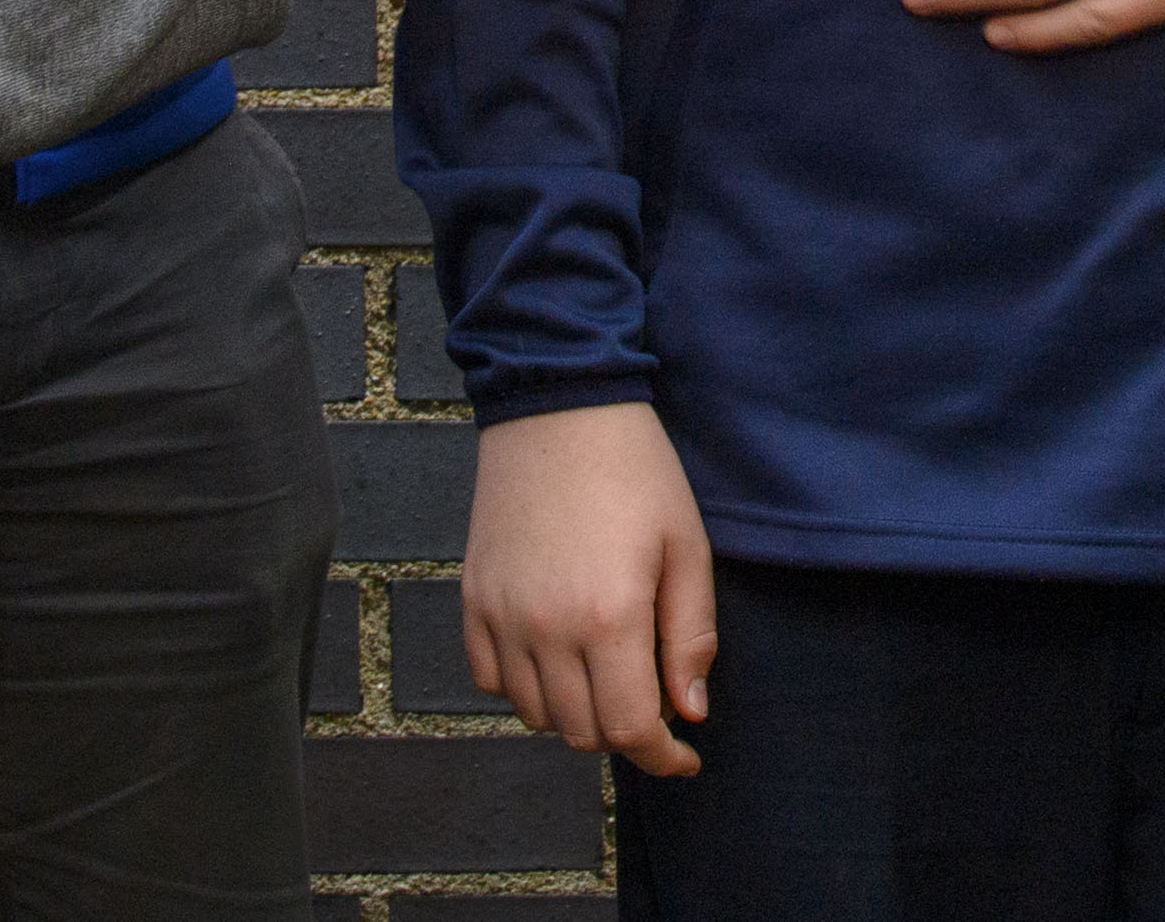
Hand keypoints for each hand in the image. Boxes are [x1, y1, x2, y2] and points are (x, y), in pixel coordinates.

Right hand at [463, 402, 715, 776]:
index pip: (631, 729)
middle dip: (626, 730)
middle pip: (583, 731)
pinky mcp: (473, 600)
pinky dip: (524, 686)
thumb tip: (691, 711)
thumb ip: (691, 636)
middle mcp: (547, 629)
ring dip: (576, 712)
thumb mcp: (686, 547)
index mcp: (609, 618)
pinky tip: (555, 655)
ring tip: (605, 672)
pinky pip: (491, 680)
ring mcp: (502, 616)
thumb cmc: (635, 472)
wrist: (559, 408)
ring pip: (536, 714)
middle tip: (652, 700)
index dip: (663, 756)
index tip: (683, 757)